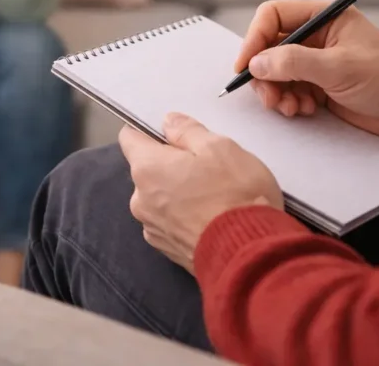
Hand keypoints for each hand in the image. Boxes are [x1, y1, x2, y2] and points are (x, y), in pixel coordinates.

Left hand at [119, 113, 283, 272]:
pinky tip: (210, 219)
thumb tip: (168, 122)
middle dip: (169, 165)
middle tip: (206, 167)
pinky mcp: (167, 251)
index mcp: (147, 168)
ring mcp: (151, 228)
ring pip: (159, 198)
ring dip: (177, 193)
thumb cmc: (236, 195)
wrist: (249, 256)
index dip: (148, 131)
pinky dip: (184, 217)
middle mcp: (140, 199)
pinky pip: (170, 223)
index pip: (129, 138)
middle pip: (147, 170)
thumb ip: (188, 131)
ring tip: (212, 196)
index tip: (172, 134)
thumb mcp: (220, 148)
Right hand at [237, 0, 378, 137]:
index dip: (254, 38)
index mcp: (324, 17)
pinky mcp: (318, 85)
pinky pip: (288, 89)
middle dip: (264, 73)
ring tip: (290, 108)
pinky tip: (305, 110)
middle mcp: (316, 36)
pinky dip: (289, 101)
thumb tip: (256, 63)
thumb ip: (295, 62)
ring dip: (276, 91)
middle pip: (269, 47)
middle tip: (268, 97)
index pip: (273, 16)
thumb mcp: (339, 67)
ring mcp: (316, 61)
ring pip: (275, 71)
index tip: (246, 65)